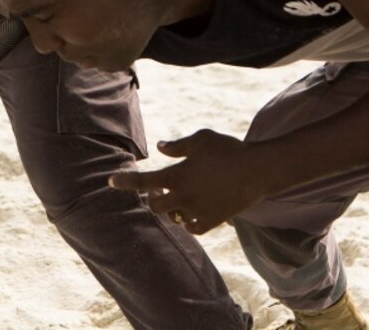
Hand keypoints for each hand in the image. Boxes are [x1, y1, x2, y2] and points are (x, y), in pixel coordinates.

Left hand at [108, 129, 264, 234]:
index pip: (142, 181)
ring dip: (172, 210)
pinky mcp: (213, 220)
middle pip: (156, 206)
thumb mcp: (201, 139)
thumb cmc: (228, 150)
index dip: (124, 181)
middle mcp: (183, 197)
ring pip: (174, 218)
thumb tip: (161, 147)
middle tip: (157, 189)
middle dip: (153, 198)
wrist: (258, 171)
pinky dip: (188, 223)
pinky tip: (190, 214)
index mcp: (176, 176)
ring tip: (177, 199)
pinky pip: (193, 228)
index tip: (110, 181)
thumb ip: (178, 145)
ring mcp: (198, 211)